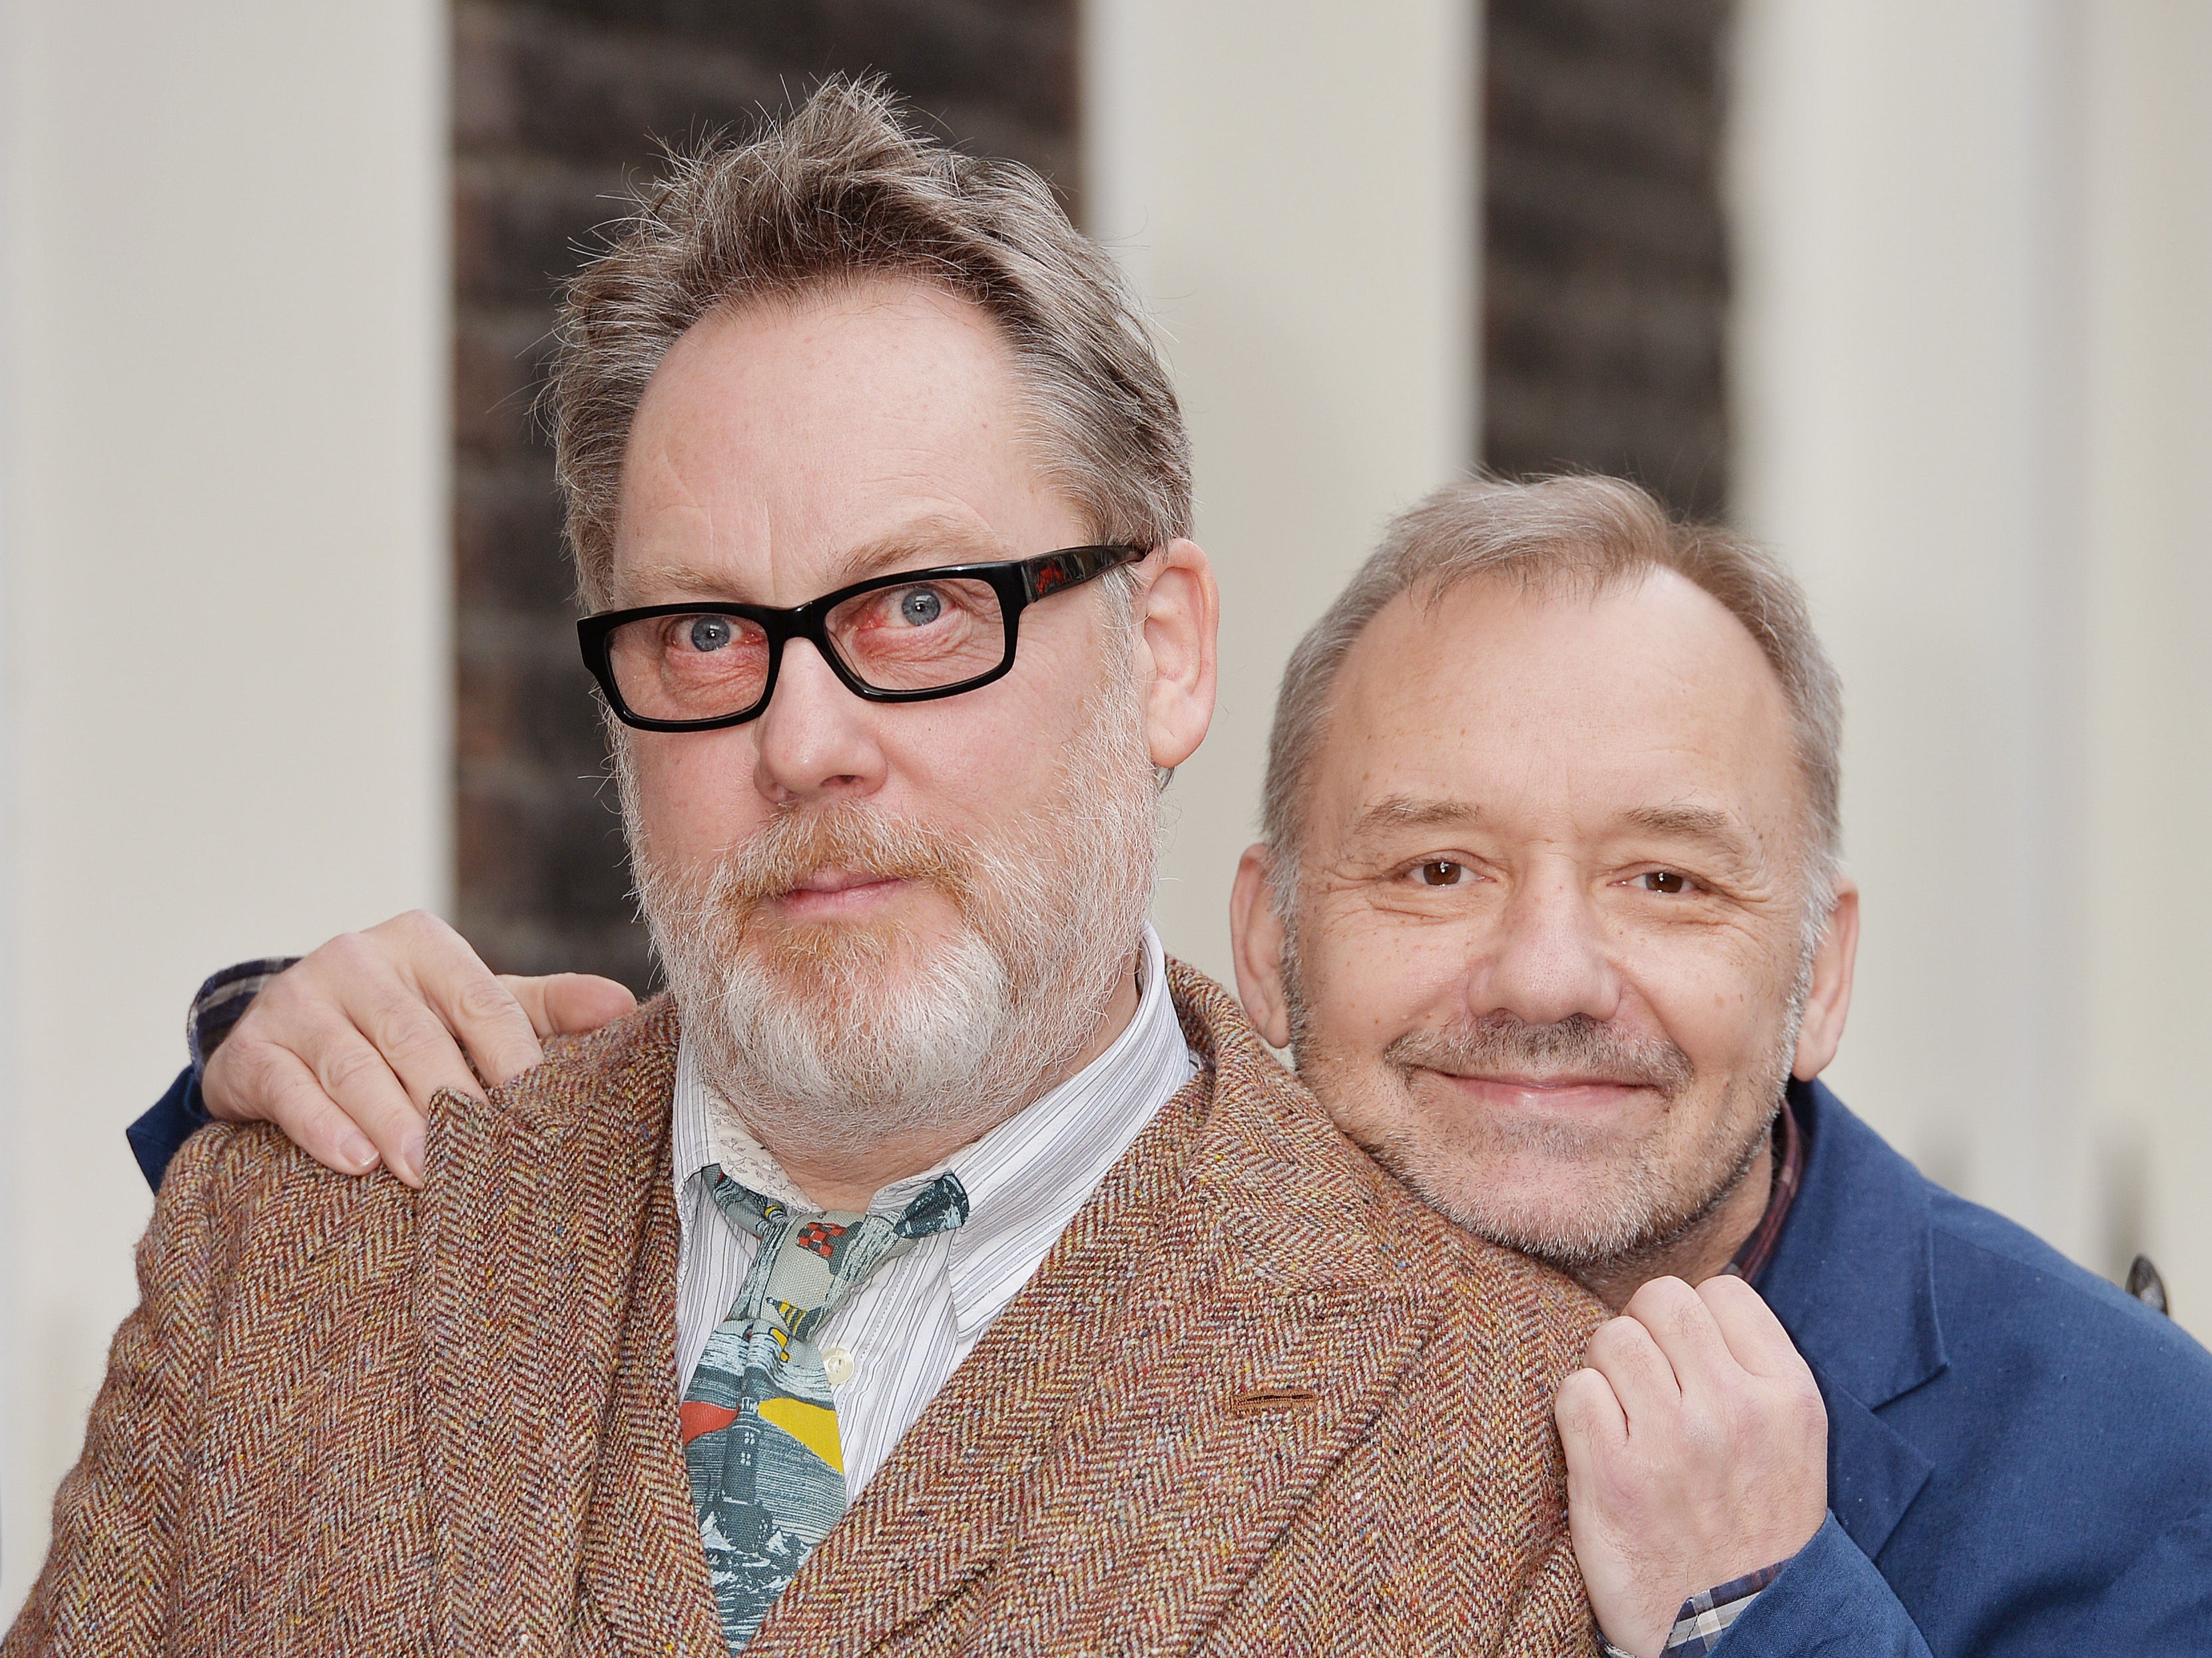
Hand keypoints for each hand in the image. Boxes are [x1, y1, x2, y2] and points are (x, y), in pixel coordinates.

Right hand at [199, 910, 635, 1186]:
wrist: (282, 1033)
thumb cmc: (400, 1026)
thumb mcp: (467, 1007)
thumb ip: (542, 1008)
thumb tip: (625, 1007)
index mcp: (422, 943)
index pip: (481, 999)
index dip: (513, 1057)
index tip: (539, 1111)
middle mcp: (357, 958)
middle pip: (417, 1036)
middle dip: (452, 1100)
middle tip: (484, 1158)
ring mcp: (297, 1000)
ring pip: (353, 1064)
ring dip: (392, 1120)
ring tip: (424, 1170)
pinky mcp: (250, 1049)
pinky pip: (289, 1088)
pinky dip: (323, 1126)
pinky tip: (355, 1162)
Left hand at [1555, 1275, 1827, 1657]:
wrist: (1743, 1627)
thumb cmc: (1755, 1523)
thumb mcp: (1790, 1439)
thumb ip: (1752, 1365)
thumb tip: (1693, 1294)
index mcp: (1787, 1395)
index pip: (1720, 1289)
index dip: (1693, 1316)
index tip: (1688, 1357)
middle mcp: (1734, 1410)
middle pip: (1659, 1300)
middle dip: (1644, 1329)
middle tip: (1646, 1379)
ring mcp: (1672, 1442)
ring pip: (1612, 1338)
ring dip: (1608, 1370)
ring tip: (1625, 1416)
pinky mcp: (1613, 1477)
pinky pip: (1574, 1390)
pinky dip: (1578, 1411)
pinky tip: (1601, 1445)